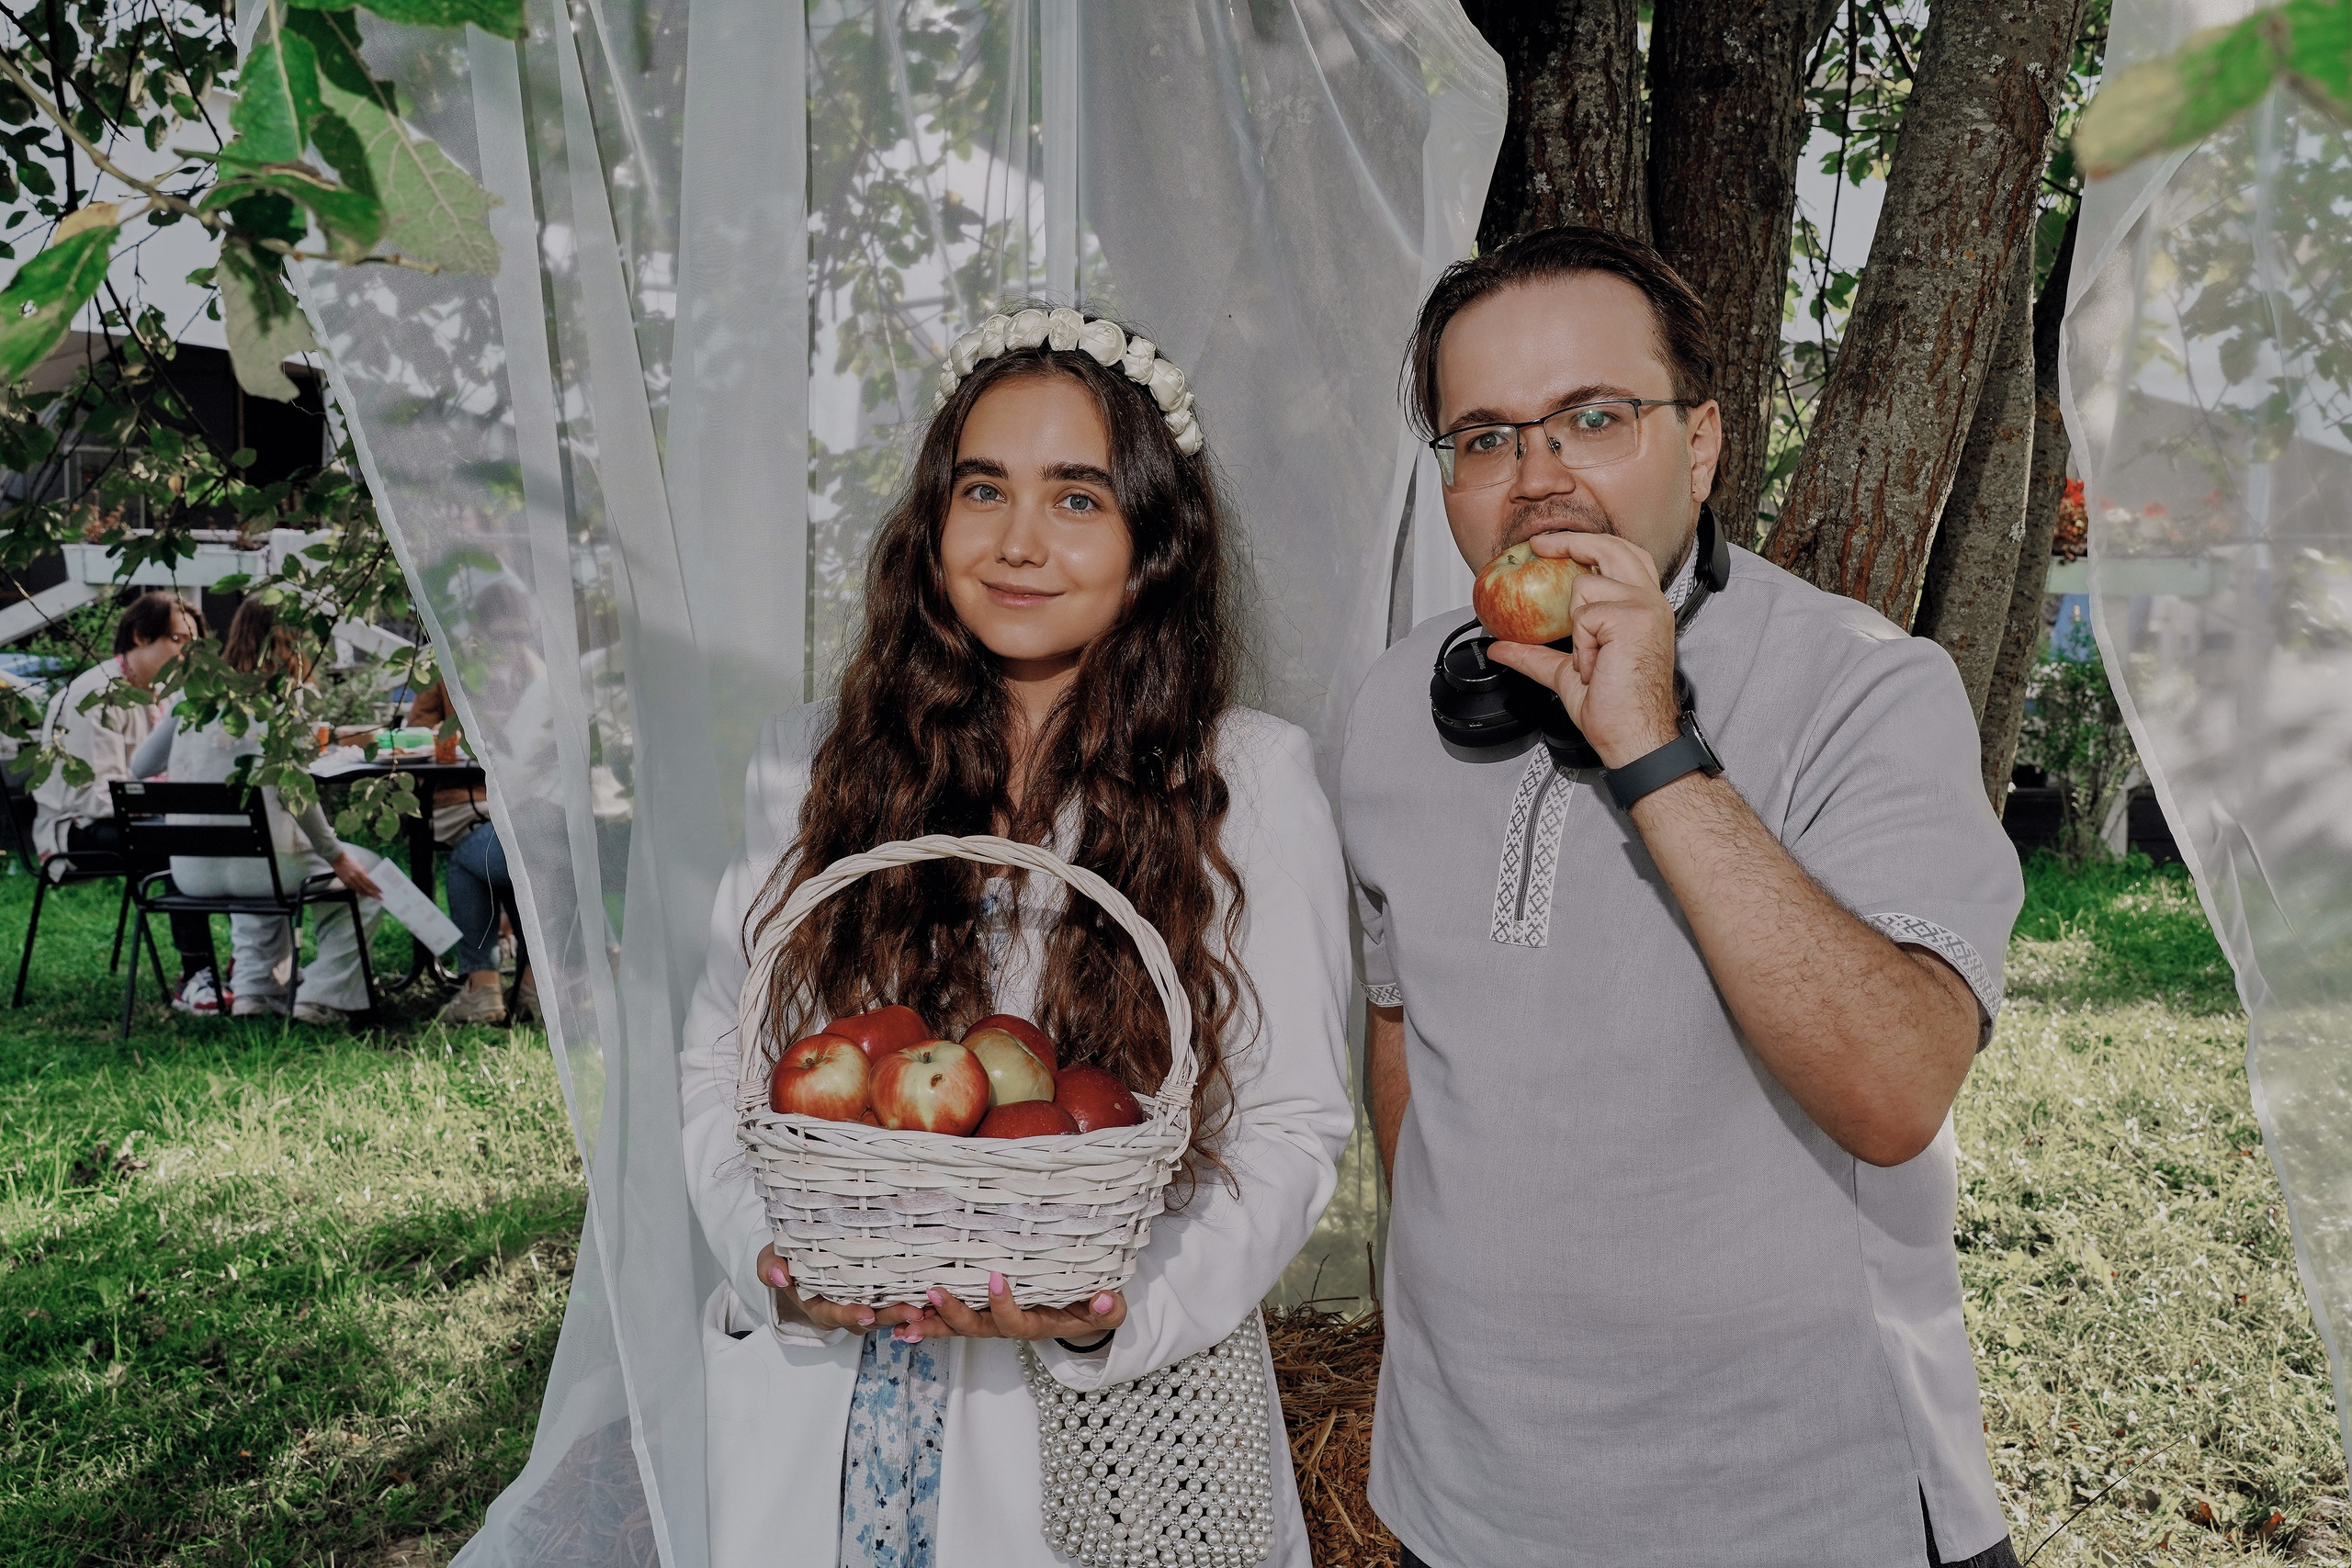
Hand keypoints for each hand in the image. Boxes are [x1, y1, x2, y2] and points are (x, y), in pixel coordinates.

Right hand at [330, 851, 382, 899]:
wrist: (338, 859)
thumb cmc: (350, 861)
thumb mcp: (360, 866)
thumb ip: (365, 874)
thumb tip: (370, 881)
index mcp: (360, 872)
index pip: (370, 882)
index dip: (376, 888)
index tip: (381, 891)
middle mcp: (355, 877)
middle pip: (366, 888)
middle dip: (373, 894)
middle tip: (379, 897)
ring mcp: (349, 881)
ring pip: (360, 890)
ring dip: (367, 894)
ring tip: (373, 897)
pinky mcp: (345, 883)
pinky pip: (354, 889)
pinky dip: (360, 892)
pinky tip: (364, 894)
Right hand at [755, 1244, 927, 1334]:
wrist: (798, 1257)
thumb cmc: (786, 1259)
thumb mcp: (770, 1259)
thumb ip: (770, 1267)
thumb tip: (779, 1276)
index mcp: (817, 1305)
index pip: (834, 1314)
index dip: (849, 1313)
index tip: (866, 1311)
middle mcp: (842, 1309)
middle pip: (868, 1319)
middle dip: (890, 1317)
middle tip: (913, 1311)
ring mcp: (861, 1304)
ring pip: (885, 1315)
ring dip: (906, 1313)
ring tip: (928, 1306)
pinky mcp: (877, 1296)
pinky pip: (893, 1303)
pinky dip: (911, 1304)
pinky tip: (933, 1298)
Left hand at [895, 1271, 1125, 1344]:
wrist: (1080, 1315)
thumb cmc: (1091, 1308)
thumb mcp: (1107, 1311)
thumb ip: (1107, 1309)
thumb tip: (1105, 1299)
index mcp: (1035, 1325)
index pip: (1015, 1321)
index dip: (1003, 1303)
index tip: (995, 1277)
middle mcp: (1008, 1325)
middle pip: (976, 1328)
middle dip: (953, 1314)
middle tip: (933, 1293)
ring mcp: (991, 1321)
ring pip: (957, 1327)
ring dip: (931, 1323)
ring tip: (904, 1319)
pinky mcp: (981, 1312)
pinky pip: (951, 1320)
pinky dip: (928, 1320)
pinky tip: (902, 1320)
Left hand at [1485, 531, 1680, 768]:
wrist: (1634, 734)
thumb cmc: (1616, 708)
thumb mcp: (1566, 673)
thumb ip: (1535, 653)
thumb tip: (1502, 647)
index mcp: (1642, 608)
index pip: (1622, 556)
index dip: (1586, 543)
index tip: (1549, 546)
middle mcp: (1649, 602)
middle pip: (1612, 546)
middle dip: (1571, 541)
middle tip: (1539, 547)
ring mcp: (1644, 607)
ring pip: (1586, 585)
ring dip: (1576, 627)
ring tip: (1592, 660)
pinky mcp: (1633, 618)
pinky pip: (1584, 616)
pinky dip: (1580, 646)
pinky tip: (1596, 667)